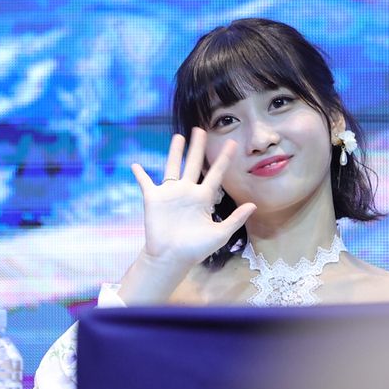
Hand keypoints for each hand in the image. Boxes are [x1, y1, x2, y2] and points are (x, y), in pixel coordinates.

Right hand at [130, 127, 256, 268]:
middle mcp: (188, 192)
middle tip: (201, 130)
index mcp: (204, 198)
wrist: (171, 258)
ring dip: (175, 152)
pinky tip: (135, 165)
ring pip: (173, 166)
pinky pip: (145, 183)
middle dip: (198, 147)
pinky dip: (140, 174)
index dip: (224, 159)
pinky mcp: (153, 198)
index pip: (216, 174)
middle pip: (194, 163)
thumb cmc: (196, 249)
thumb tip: (253, 205)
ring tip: (179, 136)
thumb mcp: (220, 234)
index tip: (233, 143)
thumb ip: (235, 219)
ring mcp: (170, 193)